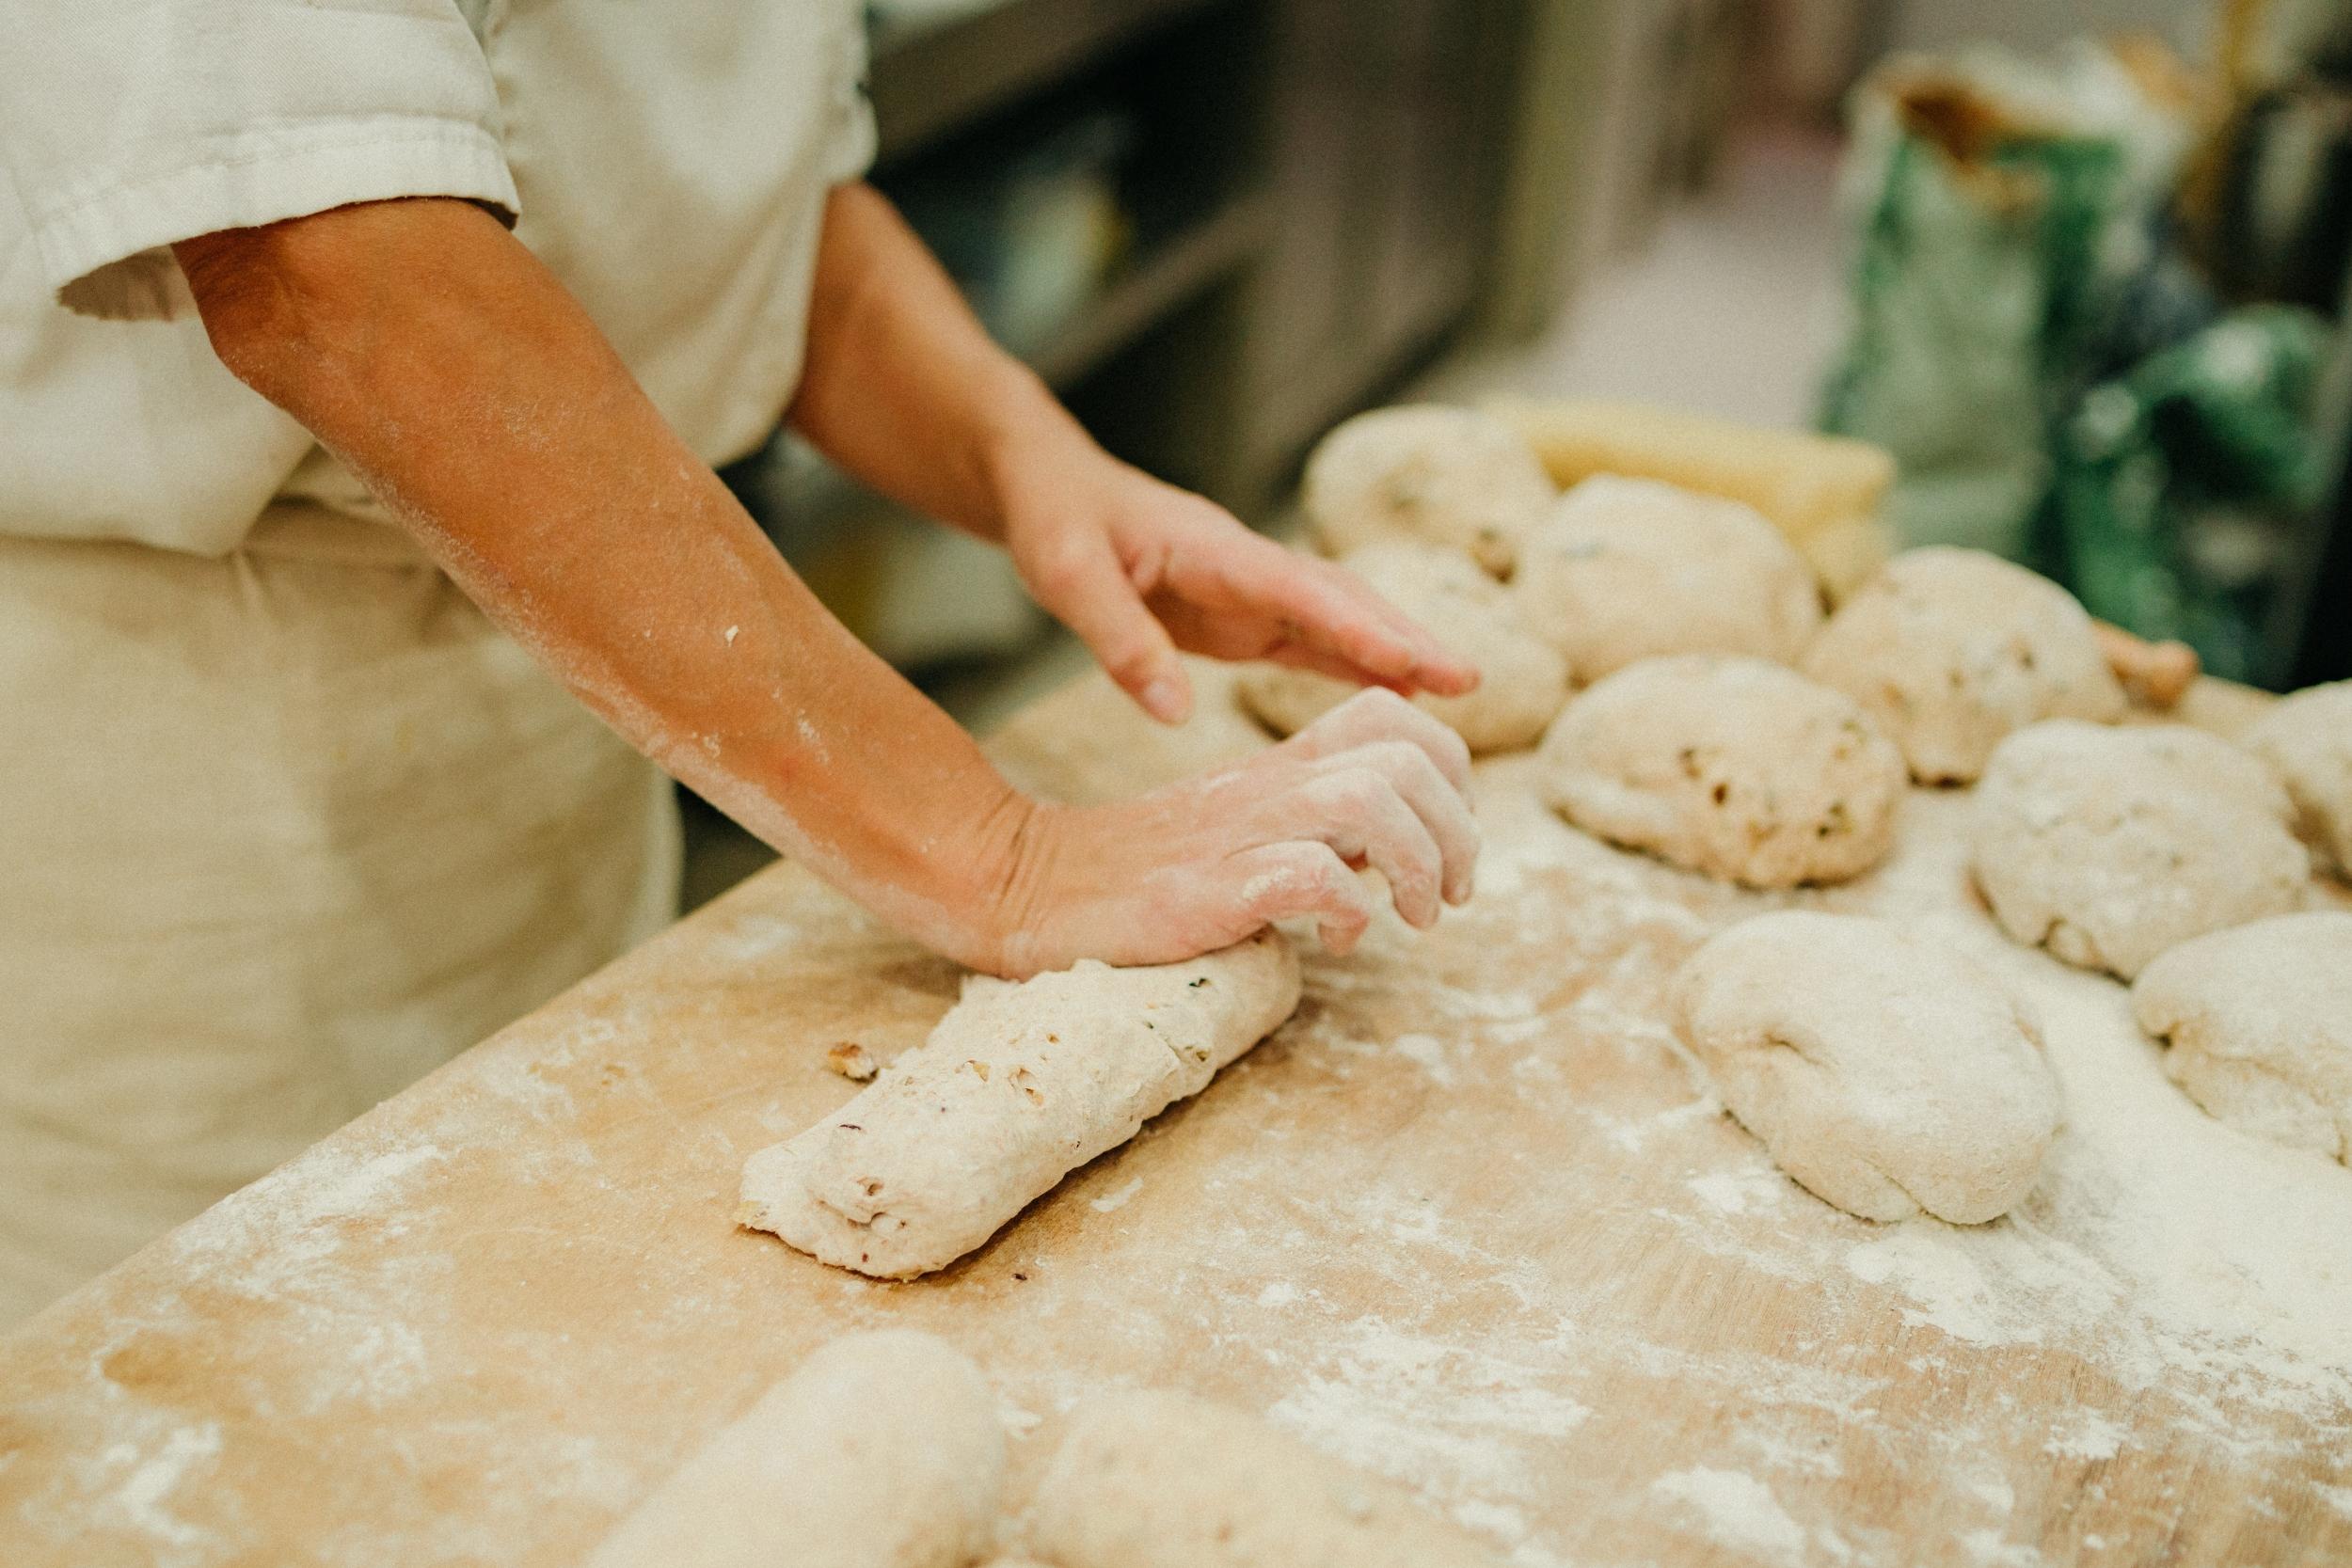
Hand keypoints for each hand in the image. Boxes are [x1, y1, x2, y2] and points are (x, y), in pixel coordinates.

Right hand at [978, 688, 1480, 975]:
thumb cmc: (1141, 872)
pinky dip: (1347, 911)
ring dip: (1417, 867)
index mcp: (1280, 766)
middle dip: (1458, 832)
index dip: (1451, 766)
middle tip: (1450, 895)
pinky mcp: (1209, 889)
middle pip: (1406, 757)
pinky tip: (1334, 941)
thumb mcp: (1241, 827)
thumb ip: (1312, 824)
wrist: (1028, 884)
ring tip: (1409, 919)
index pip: (1394, 714)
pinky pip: (1310, 876)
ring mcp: (1239, 833)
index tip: (1450, 835)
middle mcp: (1269, 786)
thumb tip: (1395, 850)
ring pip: (1371, 803)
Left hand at [994, 440, 1478, 722]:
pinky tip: (1395, 693)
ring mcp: (1249, 589)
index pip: (1295, 587)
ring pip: (1337, 616)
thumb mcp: (1065, 577)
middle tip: (1467, 681)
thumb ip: (1119, 641)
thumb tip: (1173, 715)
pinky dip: (1354, 663)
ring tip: (1455, 693)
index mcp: (1210, 546)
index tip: (1409, 660)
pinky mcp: (1241, 614)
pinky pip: (1308, 639)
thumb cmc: (1054, 523)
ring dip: (1393, 650)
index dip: (1355, 625)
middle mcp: (1245, 564)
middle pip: (1340, 597)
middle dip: (1404, 636)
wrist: (1048, 486)